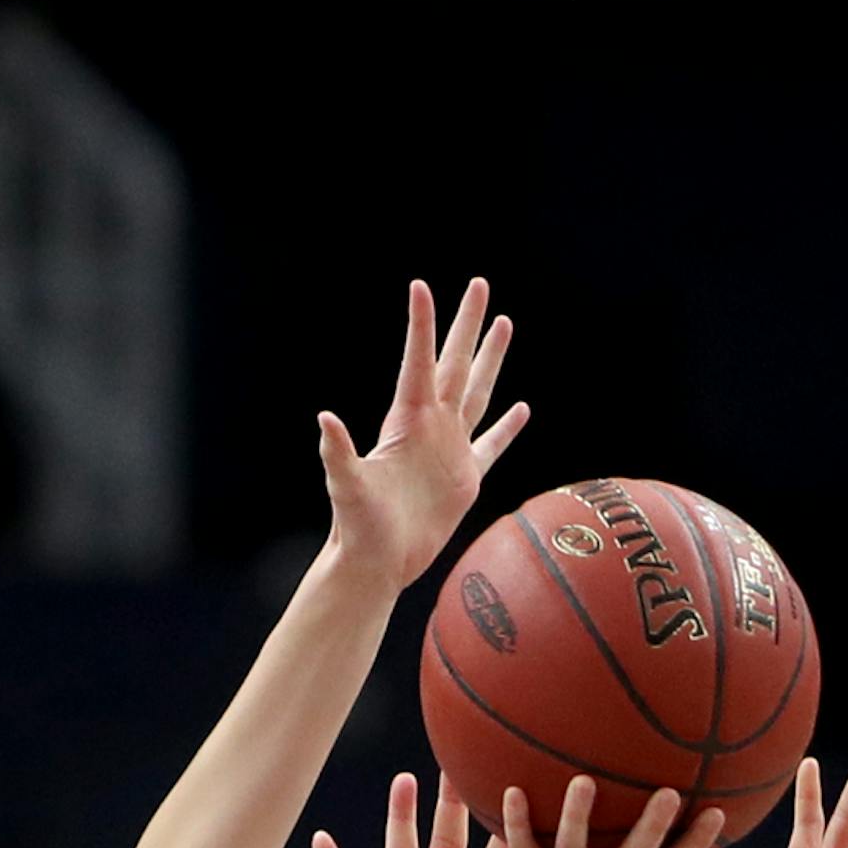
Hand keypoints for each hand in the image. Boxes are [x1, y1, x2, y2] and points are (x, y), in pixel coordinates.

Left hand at [319, 279, 528, 592]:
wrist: (376, 563)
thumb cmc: (357, 526)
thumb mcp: (347, 486)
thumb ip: (338, 453)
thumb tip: (325, 419)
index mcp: (406, 421)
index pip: (418, 362)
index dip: (421, 326)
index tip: (421, 286)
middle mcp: (431, 426)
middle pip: (456, 363)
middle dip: (468, 324)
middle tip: (479, 284)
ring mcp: (450, 450)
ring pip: (479, 392)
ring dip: (491, 358)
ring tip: (505, 323)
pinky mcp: (465, 479)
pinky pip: (492, 445)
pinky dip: (508, 428)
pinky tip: (521, 408)